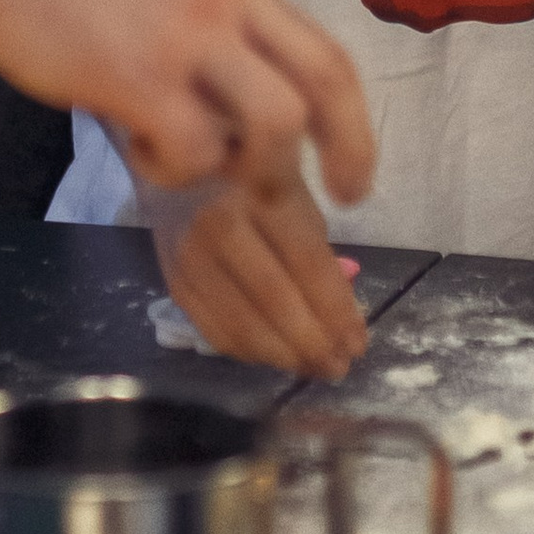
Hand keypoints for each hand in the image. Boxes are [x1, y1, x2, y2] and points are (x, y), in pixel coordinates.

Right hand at [0, 0, 377, 207]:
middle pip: (327, 78)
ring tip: (218, 174)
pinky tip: (143, 150)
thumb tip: (240, 66)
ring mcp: (192, 32)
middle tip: (348, 194)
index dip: (335, 104)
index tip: (334, 143)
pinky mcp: (143, 78)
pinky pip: (195, 151)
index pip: (315, 37)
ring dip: (258, 167)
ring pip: (276, 122)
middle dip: (350, 146)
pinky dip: (178, 169)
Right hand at [156, 176, 367, 378]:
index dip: (336, 309)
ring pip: (241, 323)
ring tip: (315, 368)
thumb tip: (347, 313)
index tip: (359, 342)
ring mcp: (190, 256)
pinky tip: (278, 358)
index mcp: (262, 190)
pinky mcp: (174, 282)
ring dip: (284, 356)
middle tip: (340, 367)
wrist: (178, 165)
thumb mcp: (296, 194)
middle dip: (313, 342)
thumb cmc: (252, 177)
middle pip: (273, 298)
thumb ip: (321, 251)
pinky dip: (251, 353)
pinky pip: (214, 331)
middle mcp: (219, 222)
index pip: (307, 262)